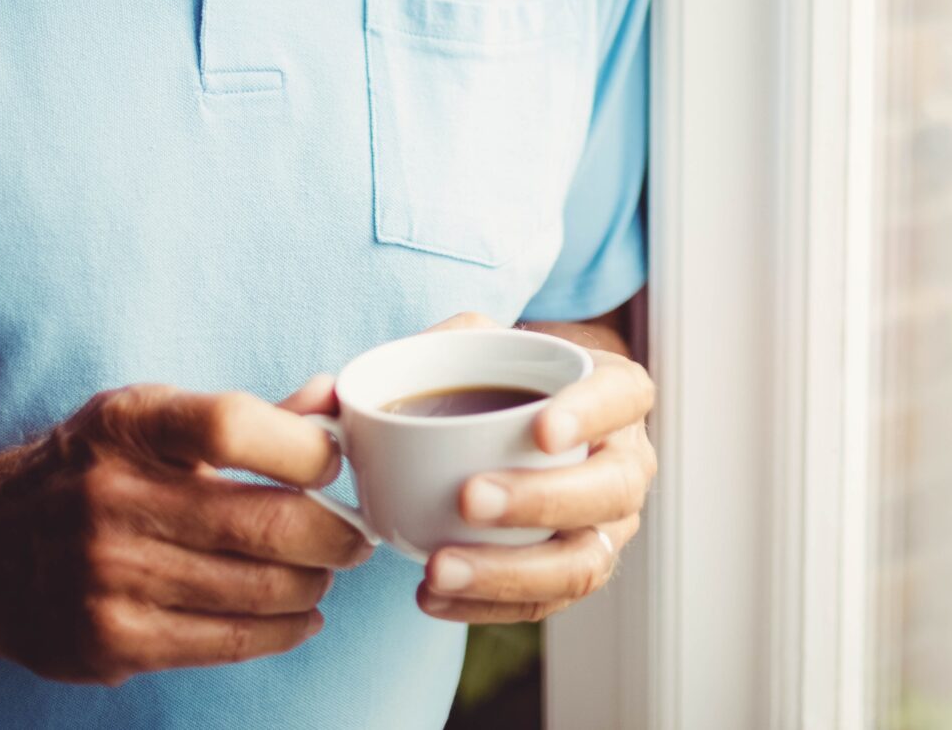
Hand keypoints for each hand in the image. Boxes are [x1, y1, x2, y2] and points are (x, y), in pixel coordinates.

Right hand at [0, 383, 370, 683]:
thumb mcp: (145, 419)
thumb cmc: (83, 472)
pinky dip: (282, 631)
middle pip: (263, 523)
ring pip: (256, 590)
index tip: (334, 464)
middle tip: (356, 536)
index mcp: (126, 425)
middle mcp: (110, 498)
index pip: (233, 426)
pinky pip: (225, 641)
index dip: (304, 448)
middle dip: (335, 535)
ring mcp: (106, 577)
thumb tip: (336, 399)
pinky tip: (299, 616)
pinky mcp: (108, 641)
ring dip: (312, 584)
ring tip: (324, 572)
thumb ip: (245, 416)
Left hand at [311, 309, 655, 623]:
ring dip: (510, 571)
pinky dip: (486, 606)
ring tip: (436, 570)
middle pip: (607, 490)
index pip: (621, 396)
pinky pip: (543, 603)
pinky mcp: (574, 570)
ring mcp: (608, 524)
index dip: (589, 414)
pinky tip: (430, 596)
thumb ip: (417, 351)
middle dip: (539, 501)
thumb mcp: (472, 345)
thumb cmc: (497, 380)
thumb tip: (327, 392)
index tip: (540, 430)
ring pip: (581, 562)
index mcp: (614, 392)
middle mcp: (625, 460)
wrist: (519, 426)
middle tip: (467, 498)